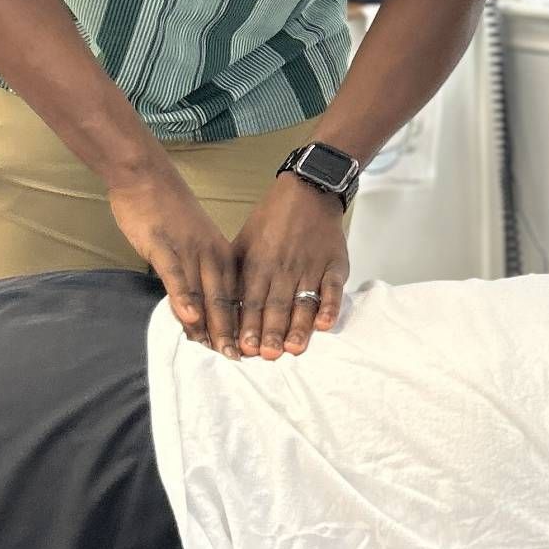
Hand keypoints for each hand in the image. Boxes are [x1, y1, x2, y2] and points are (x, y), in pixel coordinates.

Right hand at [108, 170, 241, 358]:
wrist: (146, 178)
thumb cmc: (168, 212)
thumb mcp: (193, 245)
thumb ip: (197, 275)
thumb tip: (198, 310)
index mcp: (222, 256)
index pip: (234, 298)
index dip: (240, 326)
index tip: (246, 351)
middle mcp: (212, 256)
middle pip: (226, 301)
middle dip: (232, 333)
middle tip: (239, 360)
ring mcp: (190, 252)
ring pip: (206, 294)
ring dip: (214, 324)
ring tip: (220, 351)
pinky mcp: (166, 247)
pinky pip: (178, 276)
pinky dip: (184, 298)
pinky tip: (190, 318)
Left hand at [233, 172, 351, 358]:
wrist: (308, 193)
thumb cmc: (271, 222)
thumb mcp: (243, 242)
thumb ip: (232, 273)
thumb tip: (213, 304)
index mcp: (258, 264)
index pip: (250, 300)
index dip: (247, 324)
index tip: (243, 348)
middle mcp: (283, 268)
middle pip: (276, 305)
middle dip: (271, 331)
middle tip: (268, 355)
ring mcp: (310, 267)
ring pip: (303, 301)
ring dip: (299, 326)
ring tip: (294, 348)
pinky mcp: (334, 265)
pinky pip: (332, 288)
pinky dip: (330, 306)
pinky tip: (324, 324)